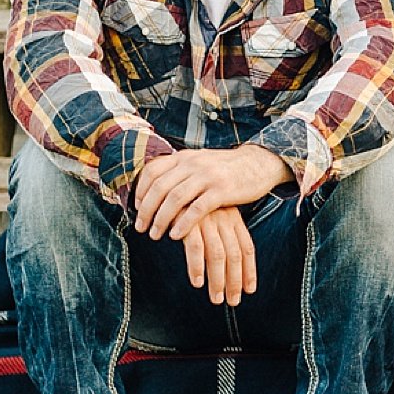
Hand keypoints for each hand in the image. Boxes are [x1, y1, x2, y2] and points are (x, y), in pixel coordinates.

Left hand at [134, 144, 291, 240]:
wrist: (258, 163)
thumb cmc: (225, 168)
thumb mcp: (199, 162)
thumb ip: (180, 170)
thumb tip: (156, 185)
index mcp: (184, 157)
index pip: (152, 171)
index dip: (140, 192)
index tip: (136, 209)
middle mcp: (192, 164)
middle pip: (159, 187)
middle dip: (146, 210)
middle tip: (140, 228)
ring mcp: (207, 176)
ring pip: (175, 198)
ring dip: (161, 219)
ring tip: (154, 235)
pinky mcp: (222, 190)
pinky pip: (197, 209)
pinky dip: (183, 223)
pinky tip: (176, 235)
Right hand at [182, 206, 257, 305]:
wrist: (171, 171)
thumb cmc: (191, 196)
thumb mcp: (211, 211)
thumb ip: (219, 231)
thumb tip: (224, 259)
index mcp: (232, 215)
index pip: (247, 247)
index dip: (249, 270)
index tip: (249, 290)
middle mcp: (223, 217)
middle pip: (235, 255)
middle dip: (235, 281)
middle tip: (232, 301)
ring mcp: (207, 217)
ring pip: (218, 254)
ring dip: (217, 279)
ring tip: (215, 298)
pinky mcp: (188, 218)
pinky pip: (195, 247)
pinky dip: (196, 267)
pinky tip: (197, 282)